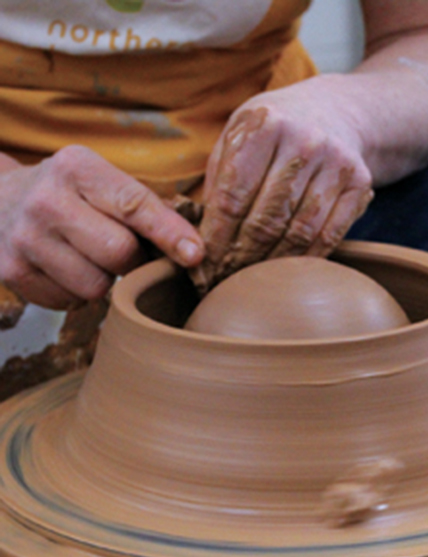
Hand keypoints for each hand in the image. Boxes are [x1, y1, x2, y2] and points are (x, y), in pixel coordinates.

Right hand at [0, 145, 203, 308]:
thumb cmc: (68, 195)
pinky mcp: (12, 272)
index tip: (196, 255)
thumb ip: (143, 207)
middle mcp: (47, 200)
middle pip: (119, 253)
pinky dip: (78, 293)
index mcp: (77, 168)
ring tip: (89, 257)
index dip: (169, 234)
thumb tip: (192, 248)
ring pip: (97, 286)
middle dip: (133, 261)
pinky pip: (71, 302)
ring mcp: (25, 238)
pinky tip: (66, 269)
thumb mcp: (100, 182)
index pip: (134, 205)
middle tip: (126, 253)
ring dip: (105, 280)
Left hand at [193, 78, 373, 290]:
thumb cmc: (274, 131)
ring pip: (299, 232)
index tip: (204, 263)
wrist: (333, 112)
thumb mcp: (238, 134)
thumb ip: (218, 177)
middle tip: (224, 279)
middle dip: (240, 257)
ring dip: (271, 264)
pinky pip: (330, 235)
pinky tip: (286, 271)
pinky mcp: (359, 184)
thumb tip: (198, 234)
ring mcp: (336, 163)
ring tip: (251, 278)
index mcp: (265, 124)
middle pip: (266, 219)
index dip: (216, 236)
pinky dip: (306, 259)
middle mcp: (305, 141)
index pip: (232, 195)